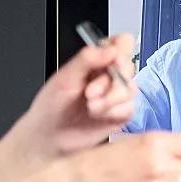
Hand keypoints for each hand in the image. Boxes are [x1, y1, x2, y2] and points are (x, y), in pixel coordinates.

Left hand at [14, 33, 138, 160]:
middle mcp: (110, 75)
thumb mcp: (64, 78)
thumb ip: (87, 59)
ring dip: (110, 100)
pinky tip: (98, 116)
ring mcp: (117, 94)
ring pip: (131, 88)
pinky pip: (129, 107)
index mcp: (97, 59)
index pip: (122, 43)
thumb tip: (110, 49)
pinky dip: (113, 112)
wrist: (50, 138)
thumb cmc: (52, 107)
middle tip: (90, 92)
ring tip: (90, 106)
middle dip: (110, 81)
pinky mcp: (121, 112)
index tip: (110, 62)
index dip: (120, 50)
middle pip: (129, 66)